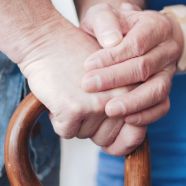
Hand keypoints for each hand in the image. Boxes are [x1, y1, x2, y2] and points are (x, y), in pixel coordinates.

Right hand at [17, 15, 145, 155]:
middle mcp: (123, 98)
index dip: (117, 140)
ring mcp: (100, 104)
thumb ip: (125, 109)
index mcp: (136, 90)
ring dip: (73, 123)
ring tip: (70, 94)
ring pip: (85, 136)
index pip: (135, 135)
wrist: (48, 40)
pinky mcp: (76, 108)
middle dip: (90, 128)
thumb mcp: (112, 81)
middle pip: (106, 139)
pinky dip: (58, 121)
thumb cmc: (79, 62)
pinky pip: (67, 132)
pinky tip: (57, 98)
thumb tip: (127, 145)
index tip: (102, 131)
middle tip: (80, 101)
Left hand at [79, 3, 180, 124]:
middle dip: (115, 79)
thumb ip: (105, 19)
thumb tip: (110, 41)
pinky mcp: (166, 89)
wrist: (132, 35)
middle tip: (88, 86)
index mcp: (156, 25)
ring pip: (158, 89)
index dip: (113, 57)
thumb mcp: (105, 13)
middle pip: (145, 67)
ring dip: (133, 102)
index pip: (137, 44)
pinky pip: (163, 106)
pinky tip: (127, 119)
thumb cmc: (115, 26)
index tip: (87, 65)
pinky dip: (147, 115)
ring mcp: (169, 71)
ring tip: (109, 110)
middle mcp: (168, 49)